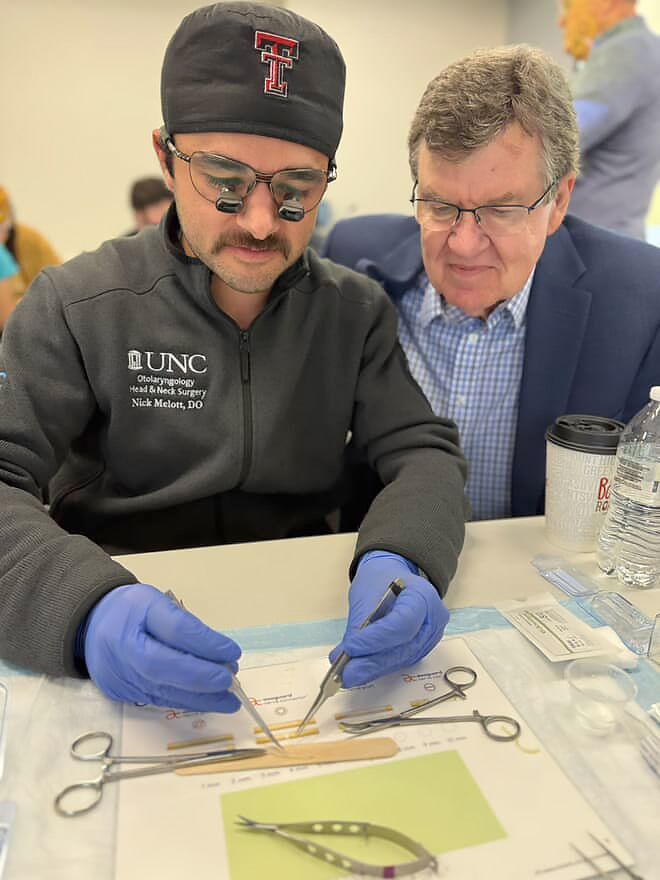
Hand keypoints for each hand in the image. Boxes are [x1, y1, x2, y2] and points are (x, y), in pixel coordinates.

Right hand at [83, 583, 241, 711]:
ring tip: (229, 699)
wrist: (90, 625)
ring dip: (200, 698)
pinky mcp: (122, 695)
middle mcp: (122, 654)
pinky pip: (158, 700)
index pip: (173, 632)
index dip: (205, 644)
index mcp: (132, 621)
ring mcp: (120, 678)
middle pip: (165, 669)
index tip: (232, 651)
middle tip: (230, 680)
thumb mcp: (156, 603)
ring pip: (163, 692)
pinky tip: (207, 701)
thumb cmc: (129, 610)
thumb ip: (184, 624)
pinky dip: (185, 702)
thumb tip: (218, 650)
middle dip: (202, 678)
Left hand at [330, 552, 448, 687]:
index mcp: (422, 596)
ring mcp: (430, 637)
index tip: (350, 648)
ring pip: (401, 659)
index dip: (376, 639)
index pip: (402, 623)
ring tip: (348, 675)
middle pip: (403, 647)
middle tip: (346, 673)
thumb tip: (345, 656)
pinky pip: (401, 661)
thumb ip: (358, 627)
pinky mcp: (422, 649)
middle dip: (372, 662)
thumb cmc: (381, 581)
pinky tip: (361, 671)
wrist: (394, 579)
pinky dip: (380, 667)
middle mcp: (433, 619)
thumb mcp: (365, 595)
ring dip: (373, 669)